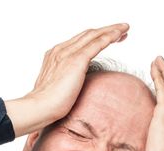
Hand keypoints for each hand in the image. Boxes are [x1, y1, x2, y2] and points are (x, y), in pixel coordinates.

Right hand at [5, 23, 128, 136]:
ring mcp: (68, 53)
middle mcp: (61, 50)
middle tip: (121, 31)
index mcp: (55, 56)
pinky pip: (98, 43)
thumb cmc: (46, 106)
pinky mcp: (77, 60)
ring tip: (125, 29)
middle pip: (87, 34)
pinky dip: (110, 36)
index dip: (94, 38)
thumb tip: (71, 91)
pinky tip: (120, 34)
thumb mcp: (56, 89)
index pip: (78, 42)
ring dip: (111, 30)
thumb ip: (64, 84)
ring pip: (94, 35)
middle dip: (105, 31)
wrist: (39, 108)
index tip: (107, 39)